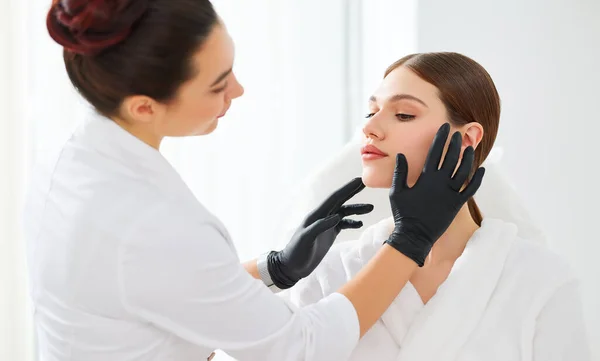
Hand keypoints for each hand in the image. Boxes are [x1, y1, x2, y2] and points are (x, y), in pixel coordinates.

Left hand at [268, 178, 372, 288]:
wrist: (293, 266)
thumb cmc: (297, 252)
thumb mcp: (306, 239)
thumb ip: (320, 226)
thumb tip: (337, 216)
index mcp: (316, 215)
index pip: (334, 198)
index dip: (347, 189)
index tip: (359, 181)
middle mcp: (323, 216)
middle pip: (340, 201)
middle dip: (353, 192)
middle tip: (365, 183)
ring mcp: (327, 225)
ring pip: (344, 212)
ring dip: (356, 209)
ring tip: (370, 207)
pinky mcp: (330, 234)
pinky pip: (344, 224)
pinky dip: (352, 222)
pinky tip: (360, 223)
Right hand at [385, 123, 484, 265]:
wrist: (414, 235)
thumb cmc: (403, 214)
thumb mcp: (396, 191)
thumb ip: (400, 172)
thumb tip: (401, 155)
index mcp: (426, 178)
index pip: (435, 152)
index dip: (440, 138)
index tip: (444, 127)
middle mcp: (440, 183)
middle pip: (451, 158)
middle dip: (455, 143)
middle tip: (458, 133)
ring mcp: (450, 193)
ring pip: (463, 171)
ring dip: (467, 157)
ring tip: (469, 147)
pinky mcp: (457, 204)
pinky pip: (471, 189)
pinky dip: (477, 179)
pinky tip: (482, 169)